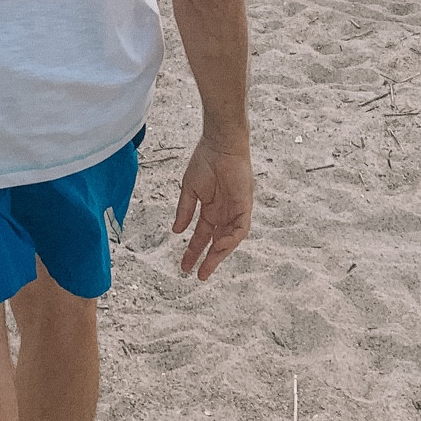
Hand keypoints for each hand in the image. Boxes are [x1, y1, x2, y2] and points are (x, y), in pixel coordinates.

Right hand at [172, 133, 253, 280]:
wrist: (220, 145)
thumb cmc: (205, 161)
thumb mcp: (190, 189)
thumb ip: (184, 211)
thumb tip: (176, 231)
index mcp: (210, 209)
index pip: (202, 235)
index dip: (193, 251)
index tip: (184, 266)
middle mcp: (223, 213)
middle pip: (215, 242)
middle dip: (206, 259)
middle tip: (196, 275)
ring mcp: (235, 211)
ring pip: (229, 239)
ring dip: (218, 254)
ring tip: (206, 267)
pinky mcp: (245, 206)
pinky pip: (240, 229)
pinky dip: (231, 239)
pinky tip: (219, 247)